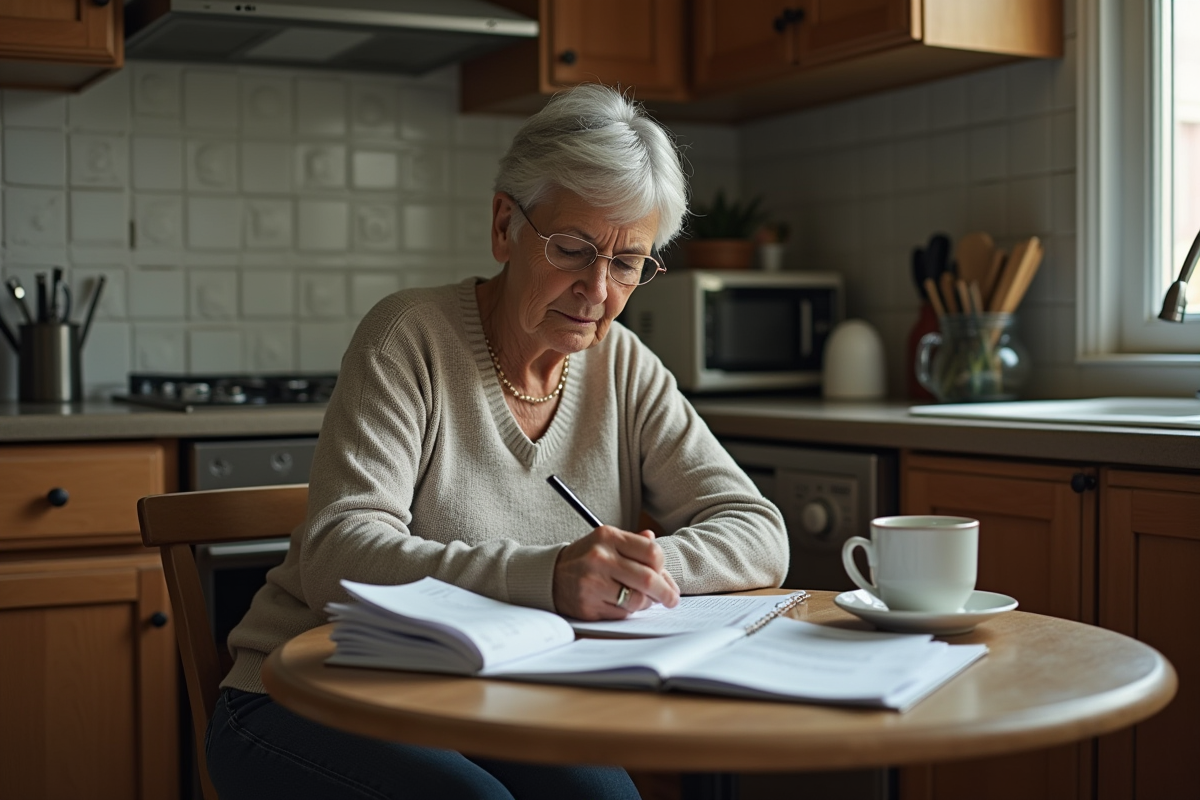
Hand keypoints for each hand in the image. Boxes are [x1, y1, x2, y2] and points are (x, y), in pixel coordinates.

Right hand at [553, 526, 679, 619]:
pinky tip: (621, 604)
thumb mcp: (606, 542)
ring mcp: (592, 583)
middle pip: (648, 579)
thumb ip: (633, 543)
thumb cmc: (585, 558)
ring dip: (646, 604)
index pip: (651, 551)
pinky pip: (621, 614)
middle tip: (672, 599)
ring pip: (637, 600)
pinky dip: (627, 611)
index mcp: (607, 537)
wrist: (549, 575)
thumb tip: (655, 544)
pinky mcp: (588, 606)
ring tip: (643, 600)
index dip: (664, 567)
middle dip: (666, 593)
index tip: (666, 577)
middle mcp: (599, 558)